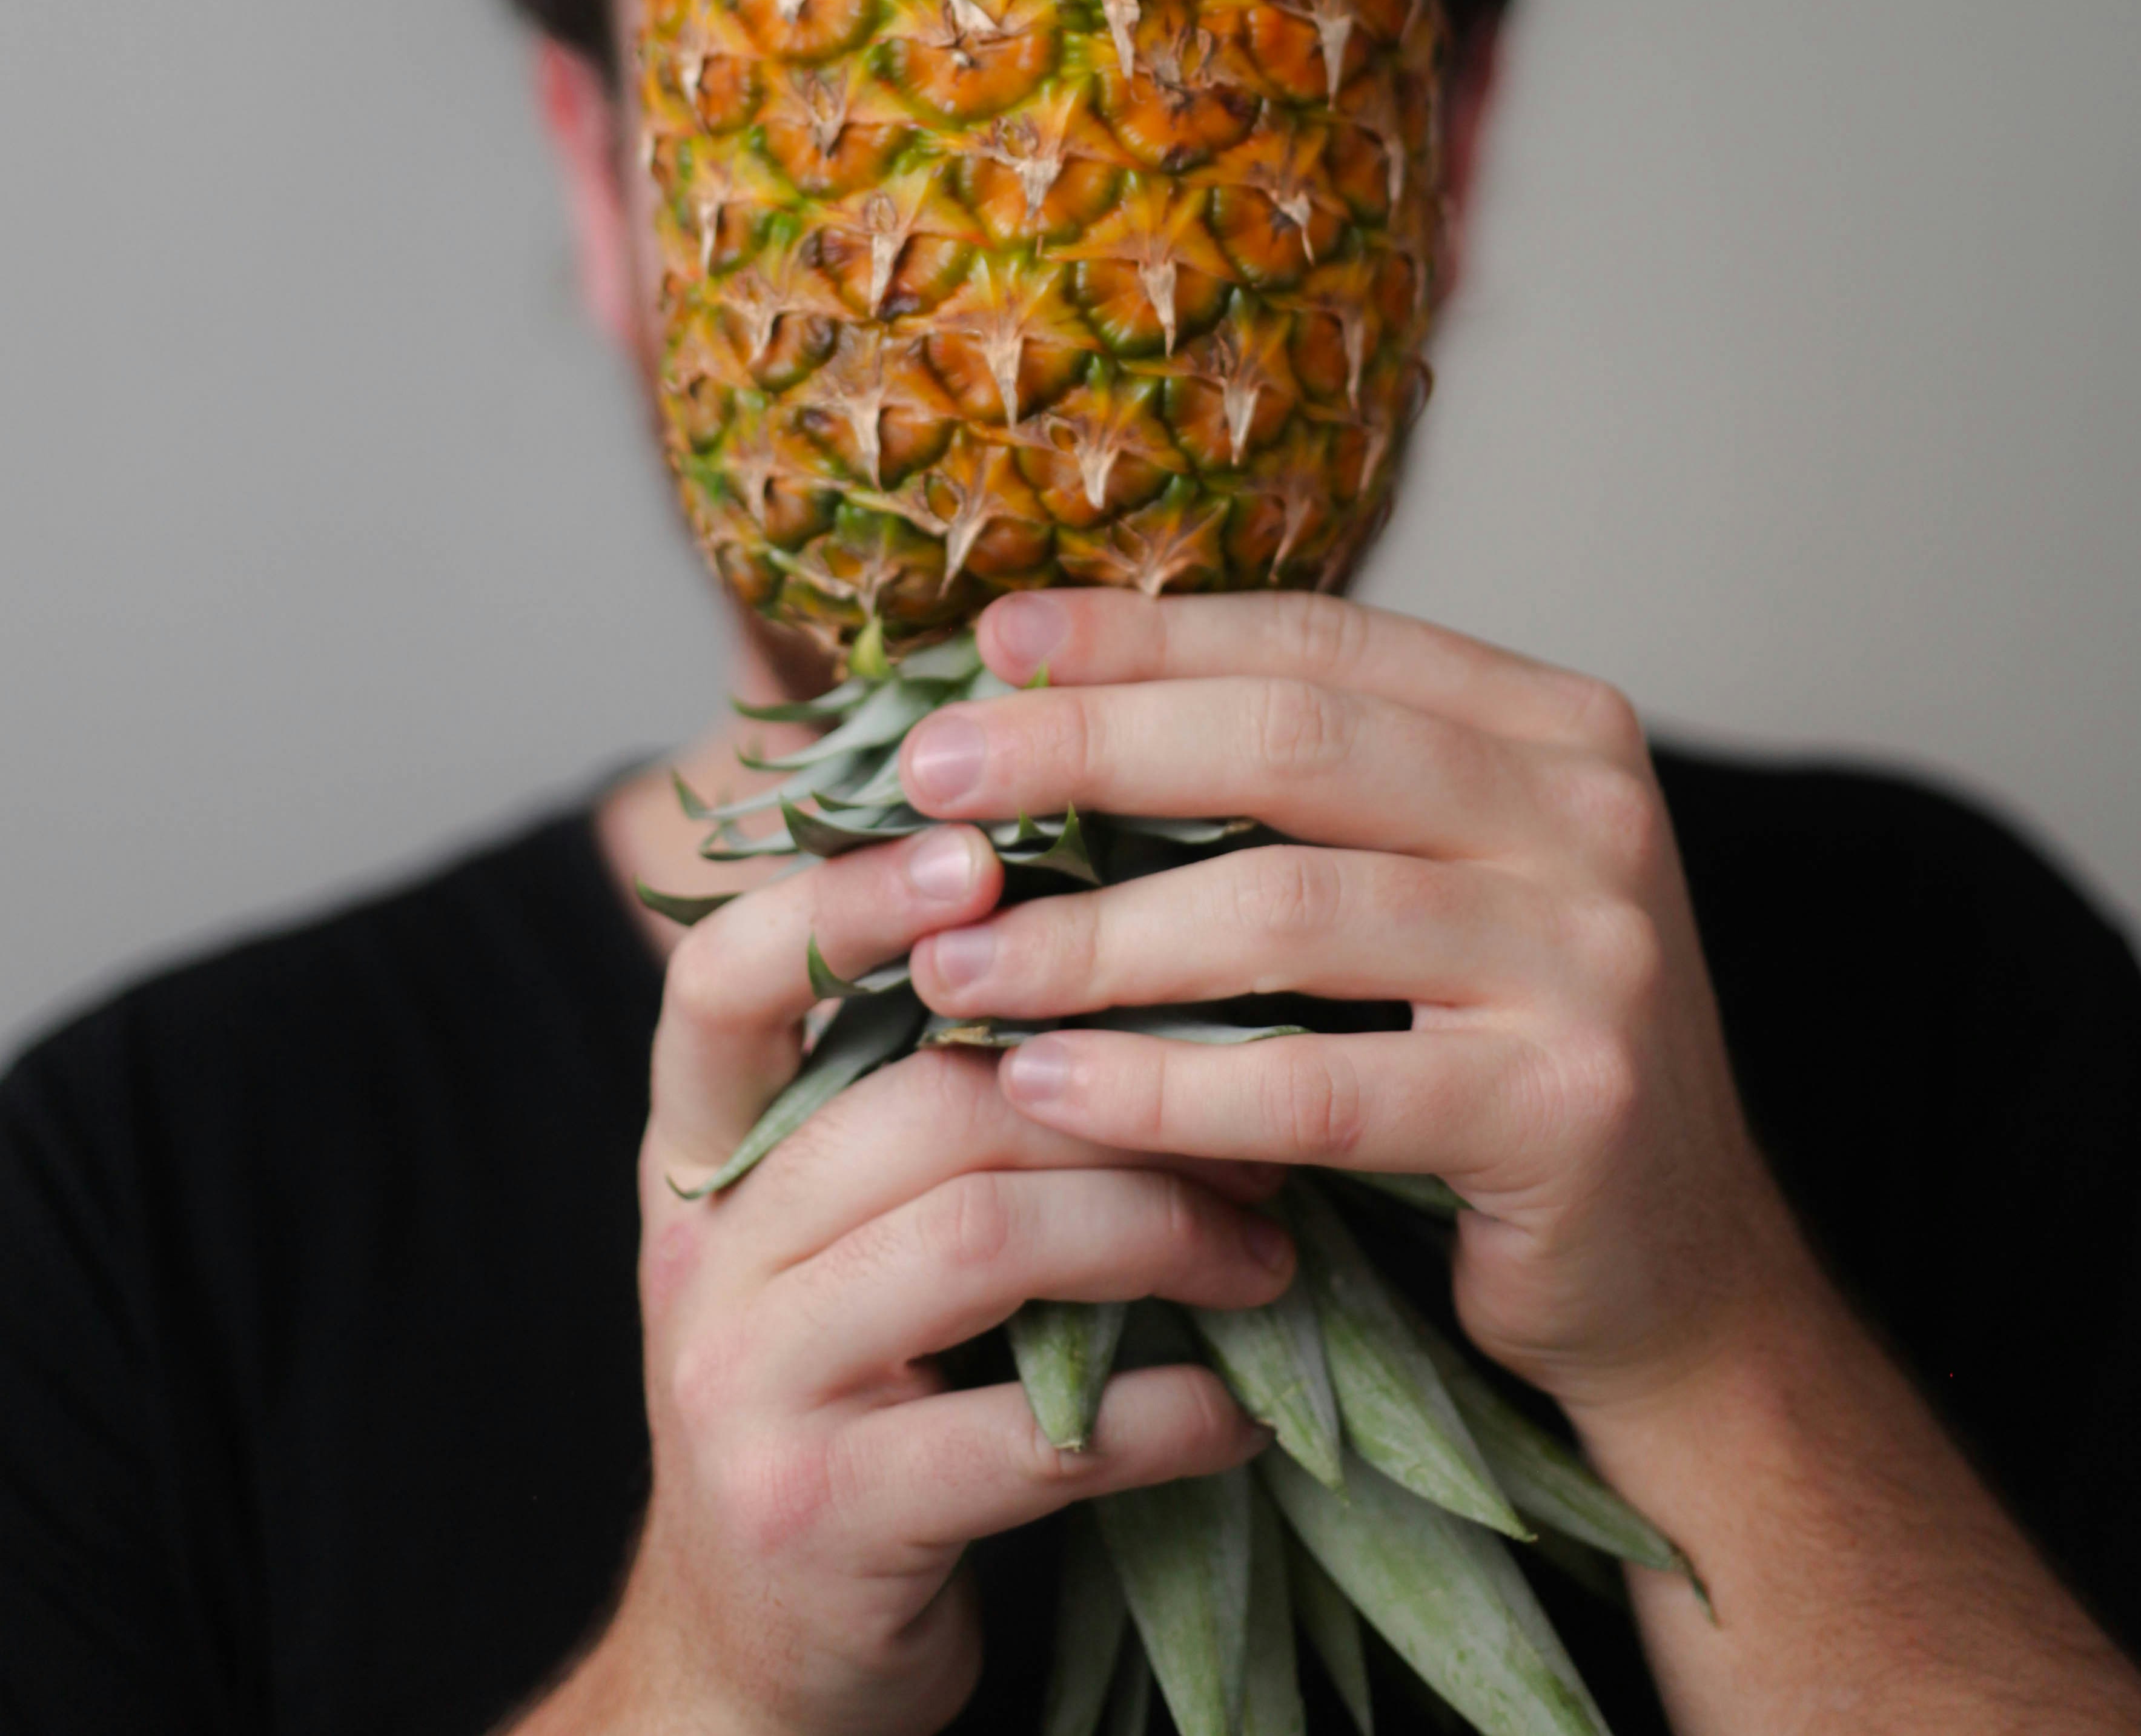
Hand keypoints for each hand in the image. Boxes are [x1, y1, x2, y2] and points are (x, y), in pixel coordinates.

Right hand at [540, 822, 1284, 1735]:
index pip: (724, 978)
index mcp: (697, 1158)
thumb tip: (1124, 932)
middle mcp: (701, 1256)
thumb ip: (915, 1106)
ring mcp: (744, 1389)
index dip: (843, 900)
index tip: (984, 859)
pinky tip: (1235, 1412)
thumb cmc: (849, 1404)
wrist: (753, 1666)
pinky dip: (1164, 1416)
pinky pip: (1027, 1437)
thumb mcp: (835, 1239)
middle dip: (1121, 1099)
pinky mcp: (817, 1522)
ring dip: (1160, 1234)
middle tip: (1261, 1124)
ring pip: (983, 1244)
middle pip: (925, 1106)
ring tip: (1265, 1258)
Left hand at [900, 592, 1809, 1424]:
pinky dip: (1163, 1087)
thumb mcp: (1427, 880)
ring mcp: (1590, 957)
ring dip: (1094, 935)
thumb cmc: (1498, 1058)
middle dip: (1088, 750)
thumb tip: (1044, 685)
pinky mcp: (1563, 1108)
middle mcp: (1589, 814)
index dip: (1144, 633)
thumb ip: (1298, 790)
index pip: (1313, 637)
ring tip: (951, 956)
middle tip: (929, 779)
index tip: (990, 643)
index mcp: (1550, 724)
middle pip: (1288, 742)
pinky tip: (1046, 1085)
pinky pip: (1318, 1087)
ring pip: (1288, 908)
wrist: (1672, 1274)